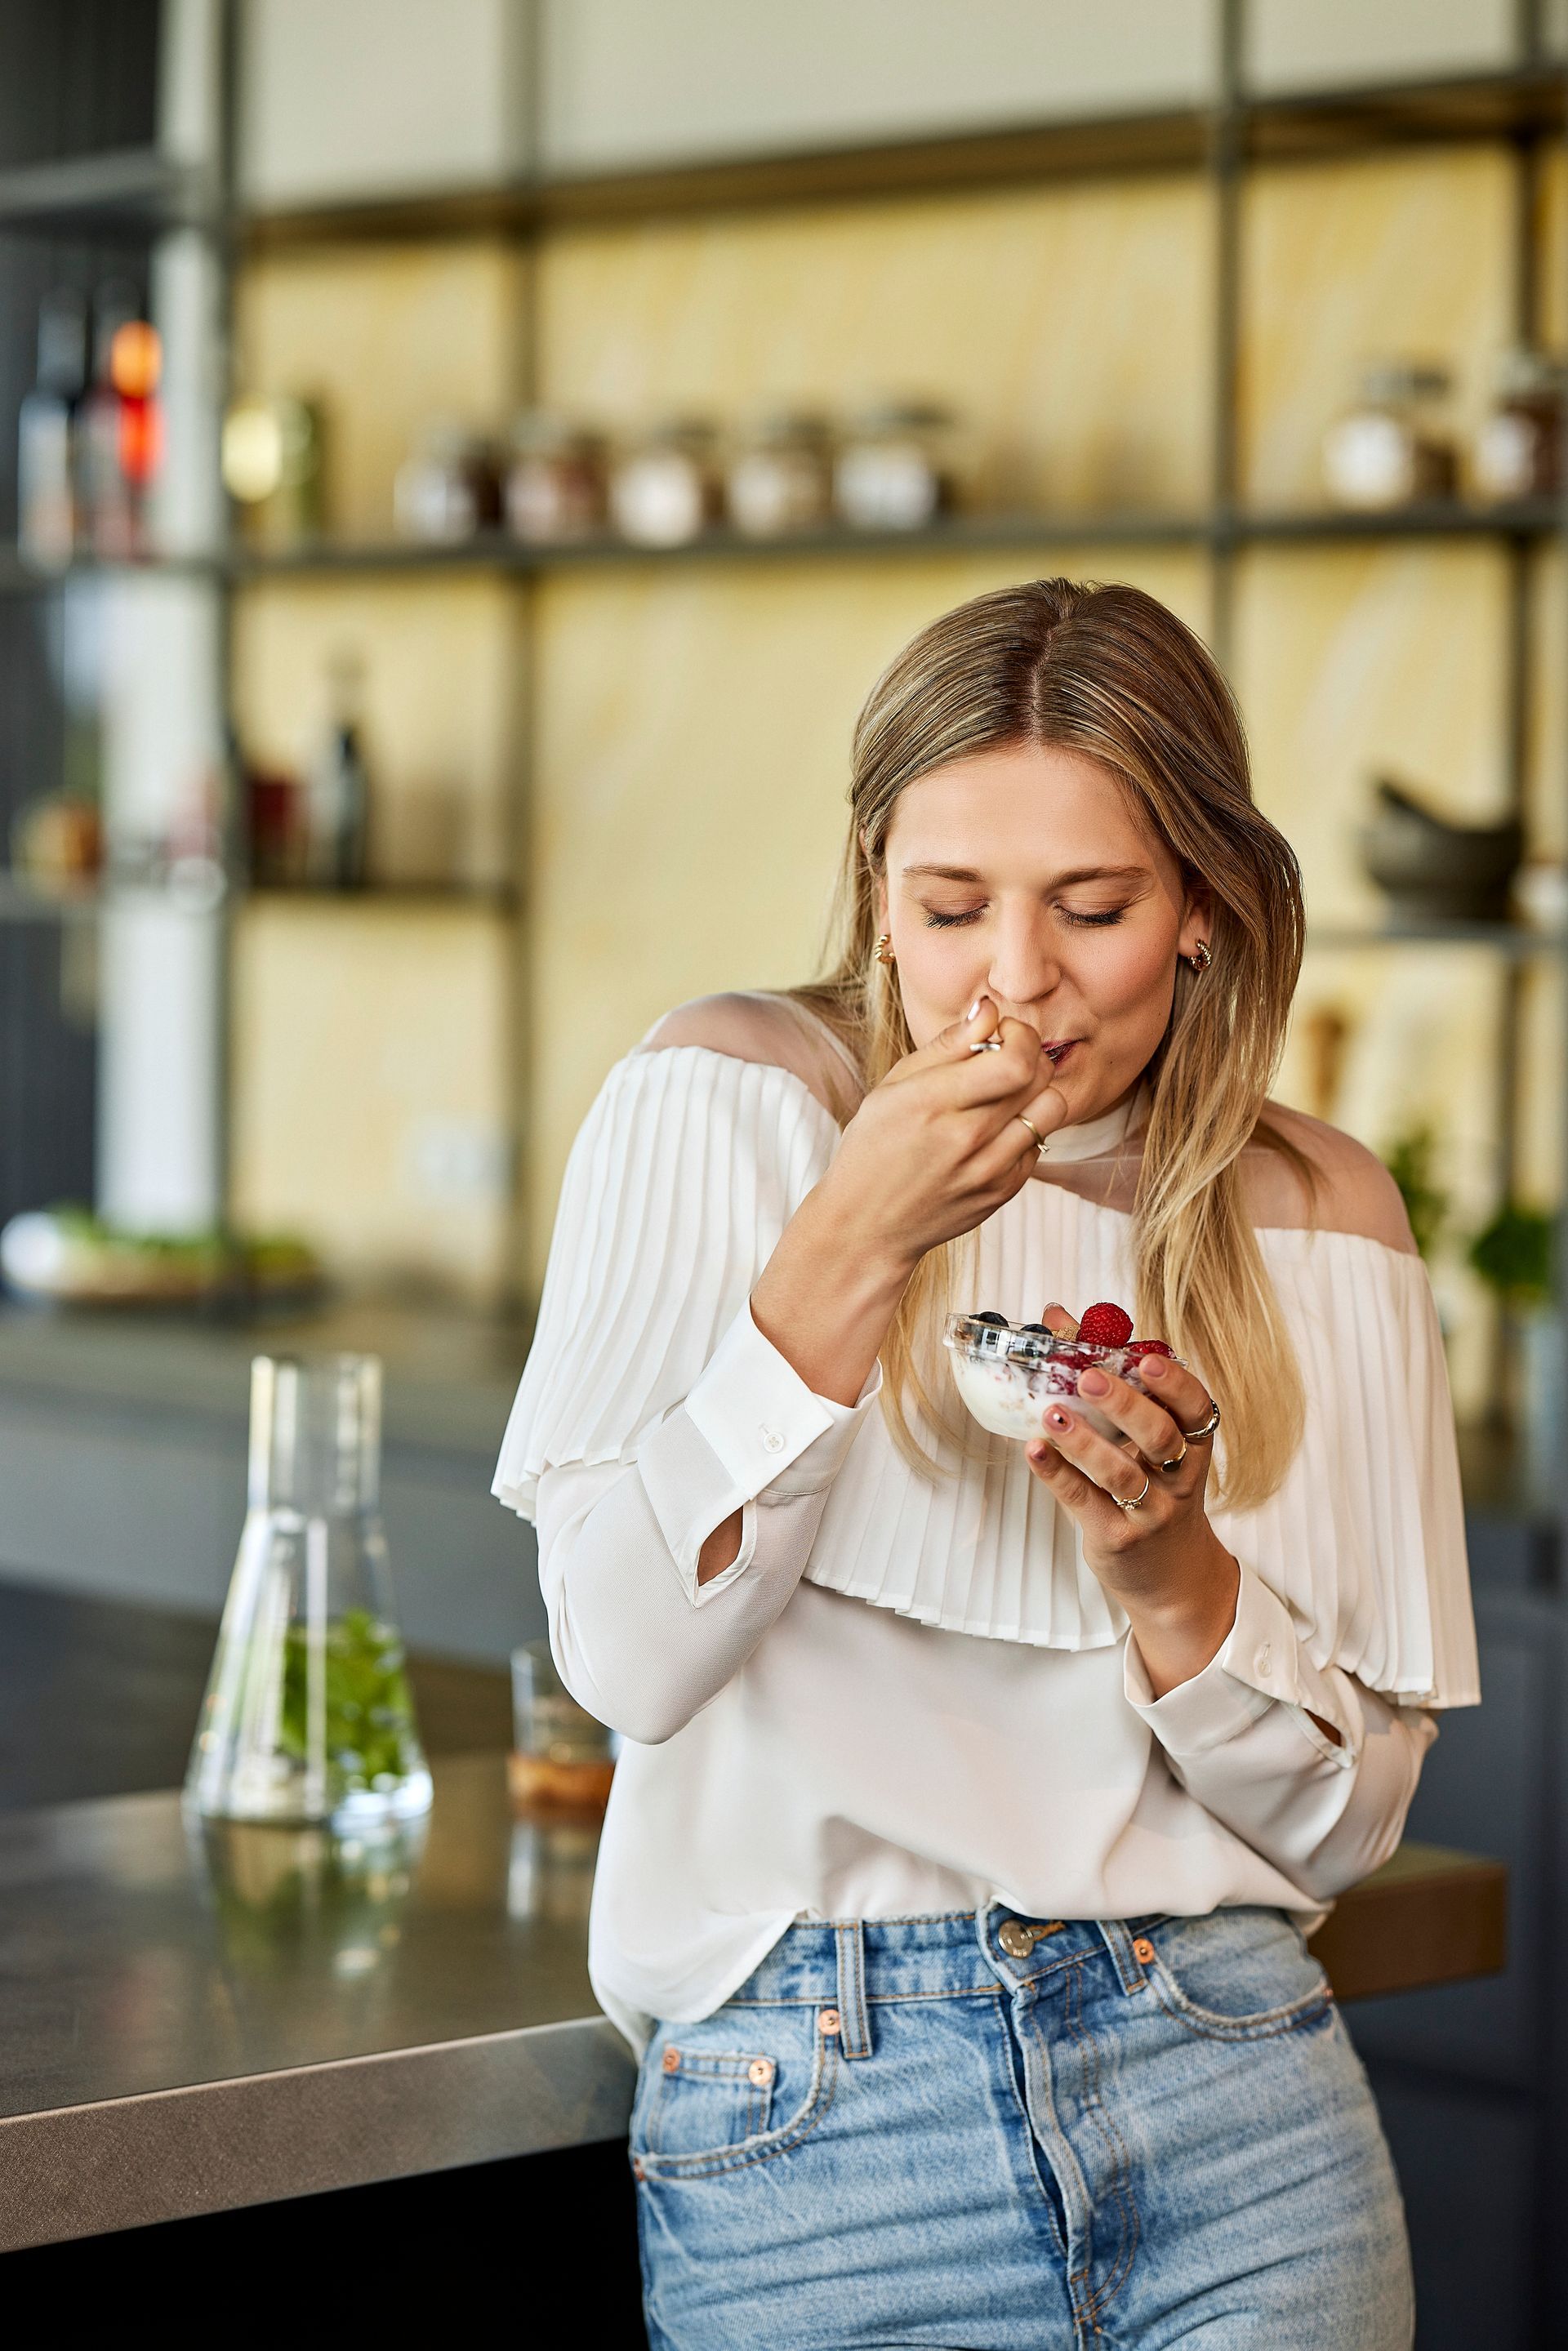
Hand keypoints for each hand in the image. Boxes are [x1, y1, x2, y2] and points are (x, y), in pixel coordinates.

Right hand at [815, 995, 1069, 1281]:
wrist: (866, 1225)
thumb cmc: (874, 1147)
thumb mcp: (894, 1086)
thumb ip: (946, 1045)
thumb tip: (989, 1010)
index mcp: (931, 1102)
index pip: (1016, 1058)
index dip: (1019, 1035)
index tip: (1000, 1035)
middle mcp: (965, 1138)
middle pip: (1039, 1077)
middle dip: (1029, 1054)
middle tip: (1003, 1058)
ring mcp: (988, 1170)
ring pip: (1051, 1110)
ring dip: (1036, 1091)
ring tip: (1005, 1094)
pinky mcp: (1002, 1192)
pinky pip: (1038, 1144)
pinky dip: (1024, 1128)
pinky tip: (993, 1131)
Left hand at [1022, 1305, 1237, 1695]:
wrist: (1171, 1577)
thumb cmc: (1153, 1489)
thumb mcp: (1146, 1442)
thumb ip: (1110, 1377)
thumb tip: (1057, 1316)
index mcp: (1192, 1446)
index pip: (1197, 1408)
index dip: (1175, 1383)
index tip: (1146, 1359)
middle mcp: (1178, 1478)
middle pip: (1160, 1436)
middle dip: (1125, 1404)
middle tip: (1088, 1375)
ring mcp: (1151, 1512)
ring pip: (1122, 1474)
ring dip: (1085, 1442)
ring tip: (1052, 1414)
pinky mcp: (1118, 1538)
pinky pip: (1086, 1503)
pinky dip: (1058, 1476)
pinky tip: (1033, 1451)